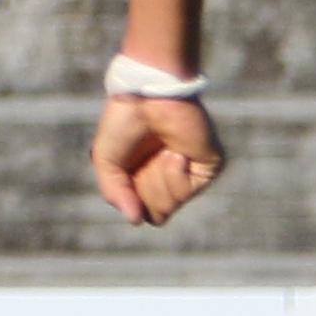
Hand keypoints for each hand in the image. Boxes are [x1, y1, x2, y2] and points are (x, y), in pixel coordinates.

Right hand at [93, 92, 226, 226]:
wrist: (148, 95)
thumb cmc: (125, 121)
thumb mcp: (107, 160)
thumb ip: (115, 193)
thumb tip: (135, 220)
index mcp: (147, 177)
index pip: (142, 211)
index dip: (131, 198)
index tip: (127, 171)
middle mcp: (170, 179)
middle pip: (156, 214)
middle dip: (145, 190)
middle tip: (145, 160)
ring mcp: (191, 174)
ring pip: (171, 207)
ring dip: (158, 182)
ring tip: (161, 153)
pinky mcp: (209, 168)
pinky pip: (187, 192)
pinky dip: (175, 176)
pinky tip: (175, 153)